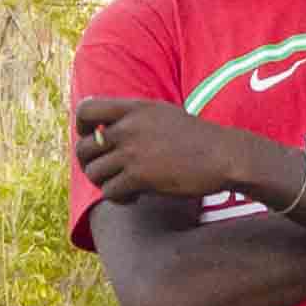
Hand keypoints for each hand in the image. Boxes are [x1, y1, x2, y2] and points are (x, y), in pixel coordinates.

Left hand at [73, 95, 277, 211]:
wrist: (224, 156)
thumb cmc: (196, 139)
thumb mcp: (163, 114)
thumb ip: (134, 118)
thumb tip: (104, 131)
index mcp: (135, 107)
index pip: (86, 109)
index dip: (81, 126)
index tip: (92, 138)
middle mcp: (129, 127)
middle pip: (83, 147)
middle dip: (90, 164)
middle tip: (107, 172)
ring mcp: (133, 151)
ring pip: (93, 172)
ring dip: (104, 183)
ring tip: (123, 186)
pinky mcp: (140, 176)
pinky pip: (109, 191)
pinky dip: (118, 198)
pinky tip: (134, 196)